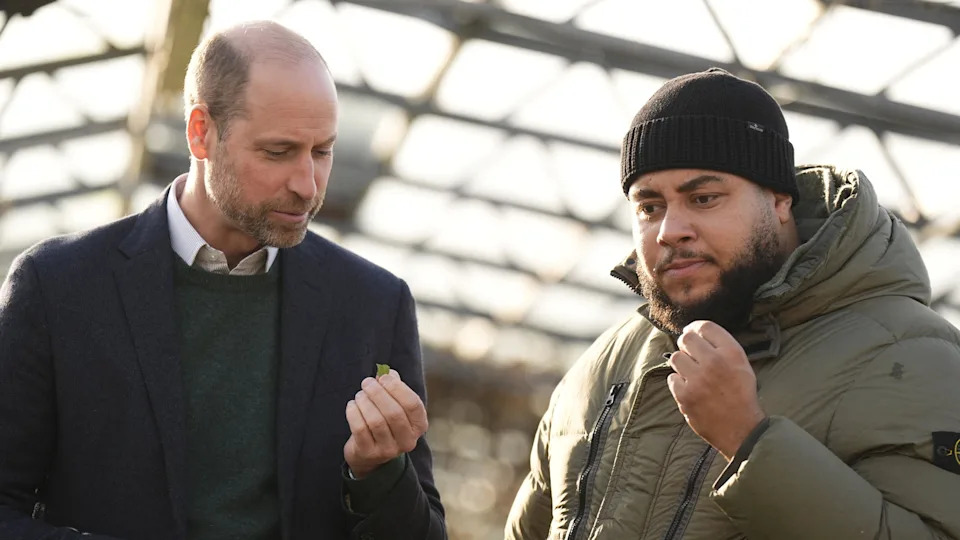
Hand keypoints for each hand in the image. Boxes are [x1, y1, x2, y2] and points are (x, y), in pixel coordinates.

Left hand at [344, 369, 427, 478]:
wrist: (369, 454)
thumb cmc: (385, 422)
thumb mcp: (394, 404)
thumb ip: (394, 387)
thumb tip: (387, 373)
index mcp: (419, 425)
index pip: (413, 405)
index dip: (397, 388)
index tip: (383, 377)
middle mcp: (407, 440)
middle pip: (394, 413)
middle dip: (378, 393)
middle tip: (367, 383)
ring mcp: (389, 450)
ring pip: (376, 421)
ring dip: (365, 402)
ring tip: (359, 395)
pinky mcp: (369, 453)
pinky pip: (360, 430)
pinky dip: (354, 413)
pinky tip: (352, 405)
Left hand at [666, 321, 764, 460]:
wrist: (742, 429)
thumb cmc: (741, 397)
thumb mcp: (742, 366)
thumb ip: (723, 348)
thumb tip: (698, 333)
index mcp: (732, 353)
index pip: (706, 327)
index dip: (695, 327)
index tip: (692, 331)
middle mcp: (715, 363)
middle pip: (687, 339)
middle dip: (686, 344)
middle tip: (689, 353)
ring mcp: (698, 380)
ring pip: (676, 357)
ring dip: (682, 364)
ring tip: (692, 374)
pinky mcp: (685, 396)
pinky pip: (672, 378)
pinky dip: (678, 383)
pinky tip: (690, 388)